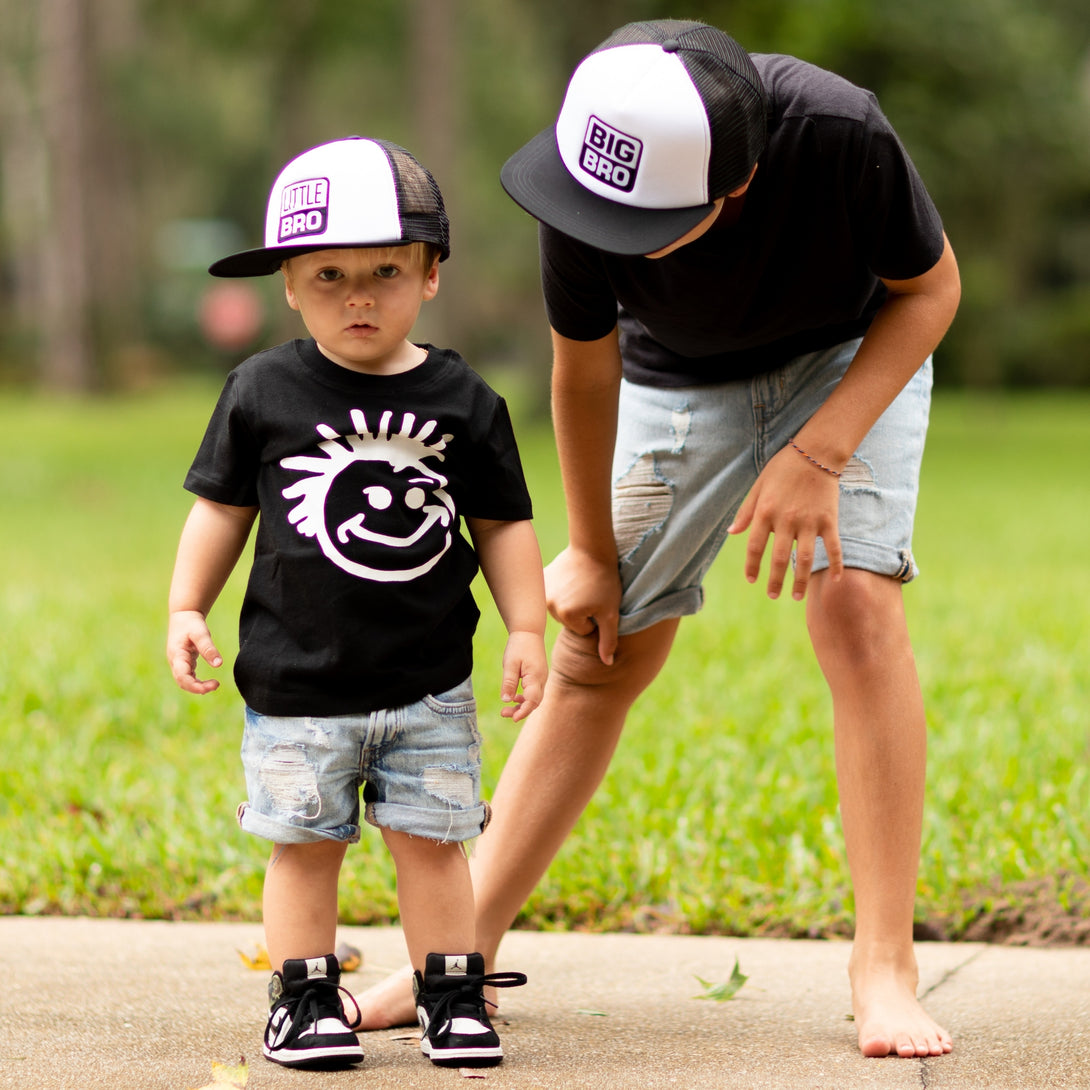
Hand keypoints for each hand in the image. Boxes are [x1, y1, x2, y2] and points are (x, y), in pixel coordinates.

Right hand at [166, 610, 222, 693]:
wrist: (184, 615)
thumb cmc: (191, 623)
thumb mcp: (201, 633)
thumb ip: (209, 648)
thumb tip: (219, 665)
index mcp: (177, 655)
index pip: (183, 677)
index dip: (195, 686)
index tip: (212, 686)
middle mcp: (175, 661)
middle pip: (182, 682)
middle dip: (198, 688)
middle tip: (216, 685)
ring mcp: (178, 662)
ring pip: (184, 681)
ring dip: (197, 686)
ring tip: (214, 685)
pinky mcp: (184, 662)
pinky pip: (188, 676)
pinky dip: (197, 682)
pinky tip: (208, 684)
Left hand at [499, 630, 547, 721]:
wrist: (529, 632)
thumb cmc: (519, 646)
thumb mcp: (510, 664)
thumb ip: (509, 682)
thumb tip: (506, 700)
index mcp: (535, 676)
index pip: (533, 700)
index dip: (524, 711)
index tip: (513, 718)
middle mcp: (542, 680)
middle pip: (534, 702)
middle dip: (520, 711)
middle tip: (503, 713)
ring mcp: (541, 678)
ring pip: (534, 699)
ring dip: (522, 706)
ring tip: (506, 710)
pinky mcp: (538, 677)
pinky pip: (534, 692)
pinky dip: (525, 698)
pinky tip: (514, 698)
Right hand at [544, 545, 621, 664]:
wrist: (593, 548)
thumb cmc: (605, 581)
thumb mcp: (611, 612)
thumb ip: (608, 640)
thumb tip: (607, 664)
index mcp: (567, 615)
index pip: (582, 631)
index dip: (594, 619)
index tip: (598, 602)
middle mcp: (550, 605)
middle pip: (570, 621)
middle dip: (581, 612)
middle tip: (591, 593)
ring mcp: (543, 591)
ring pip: (561, 609)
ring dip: (571, 602)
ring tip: (582, 585)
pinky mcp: (542, 580)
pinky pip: (553, 595)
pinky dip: (561, 589)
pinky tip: (570, 578)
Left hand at [727, 444, 843, 599]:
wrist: (815, 453)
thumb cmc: (782, 469)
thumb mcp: (758, 487)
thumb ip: (746, 511)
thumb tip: (732, 533)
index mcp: (765, 512)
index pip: (754, 547)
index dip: (752, 566)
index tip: (752, 580)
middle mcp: (786, 521)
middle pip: (778, 559)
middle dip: (775, 581)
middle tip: (773, 596)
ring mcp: (809, 522)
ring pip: (805, 560)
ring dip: (801, 581)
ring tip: (797, 596)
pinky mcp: (829, 520)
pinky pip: (833, 547)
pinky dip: (836, 564)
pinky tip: (835, 580)